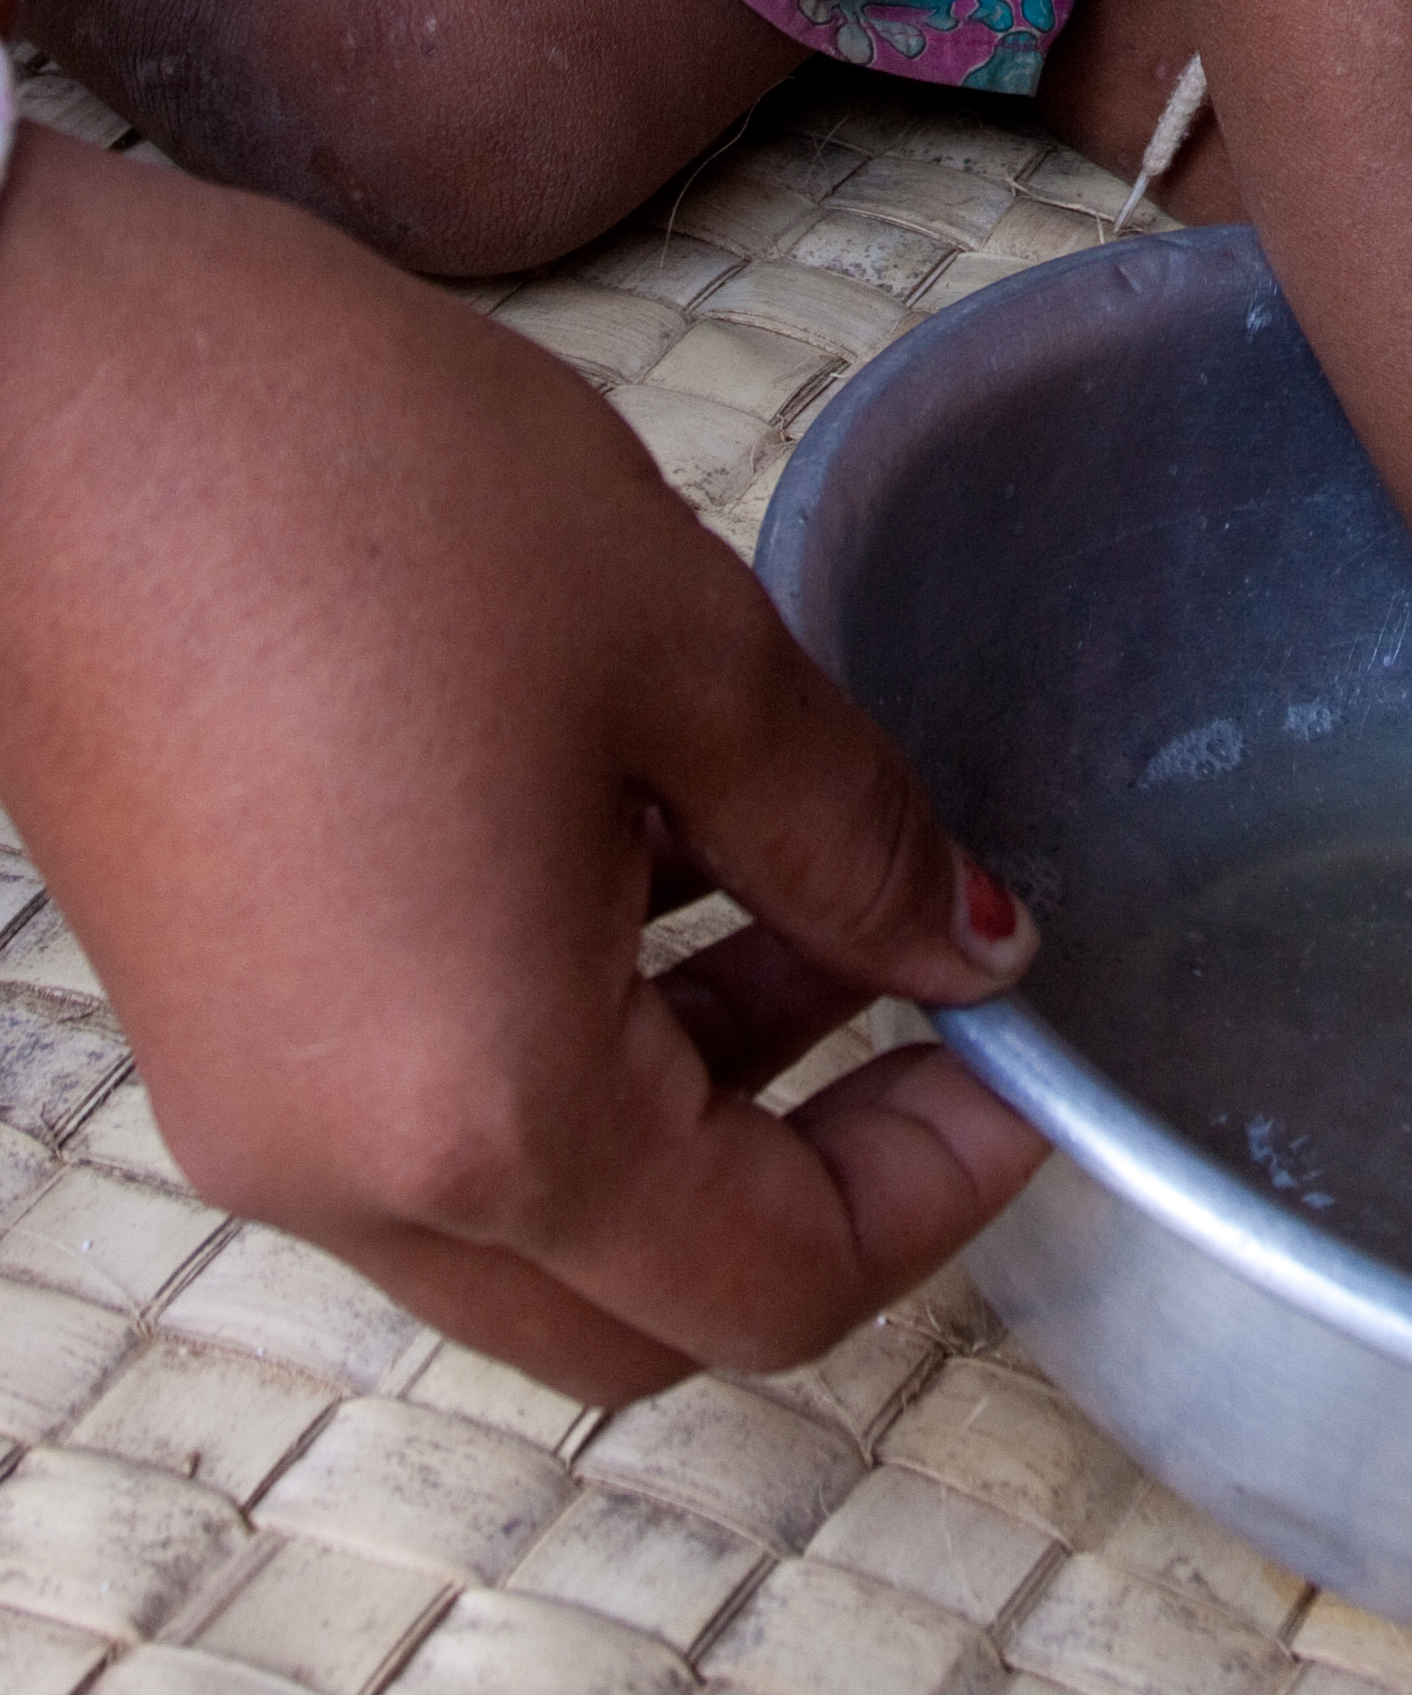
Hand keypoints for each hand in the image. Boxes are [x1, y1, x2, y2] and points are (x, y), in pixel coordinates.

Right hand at [0, 129, 1046, 1403]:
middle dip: (823, 1176)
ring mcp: (257, 1100)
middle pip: (644, 1302)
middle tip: (944, 1006)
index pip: (770, 1285)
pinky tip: (657, 845)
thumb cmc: (347, 496)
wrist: (47, 392)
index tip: (1031, 1055)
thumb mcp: (678, 643)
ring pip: (533, 1210)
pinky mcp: (215, 1008)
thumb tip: (970, 942)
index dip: (938, 1186)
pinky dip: (573, 1034)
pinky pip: (428, 1107)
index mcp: (482, 1112)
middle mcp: (345, 1167)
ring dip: (701, 1097)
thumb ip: (850, 829)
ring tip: (822, 889)